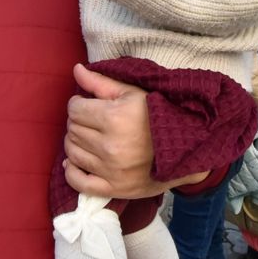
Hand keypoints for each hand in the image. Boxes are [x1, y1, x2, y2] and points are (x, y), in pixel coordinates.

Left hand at [63, 64, 206, 199]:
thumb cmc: (158, 115)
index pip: (75, 109)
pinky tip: (75, 163)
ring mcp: (111, 170)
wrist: (186, 148)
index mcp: (114, 118)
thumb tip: (76, 70)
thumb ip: (101, 82)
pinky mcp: (114, 188)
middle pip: (73, 130)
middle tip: (91, 121)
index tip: (87, 105)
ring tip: (88, 138)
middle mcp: (110, 146)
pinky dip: (71, 171)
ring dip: (75, 143)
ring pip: (72, 153)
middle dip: (78, 122)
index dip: (78, 104)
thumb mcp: (133, 93)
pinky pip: (79, 182)